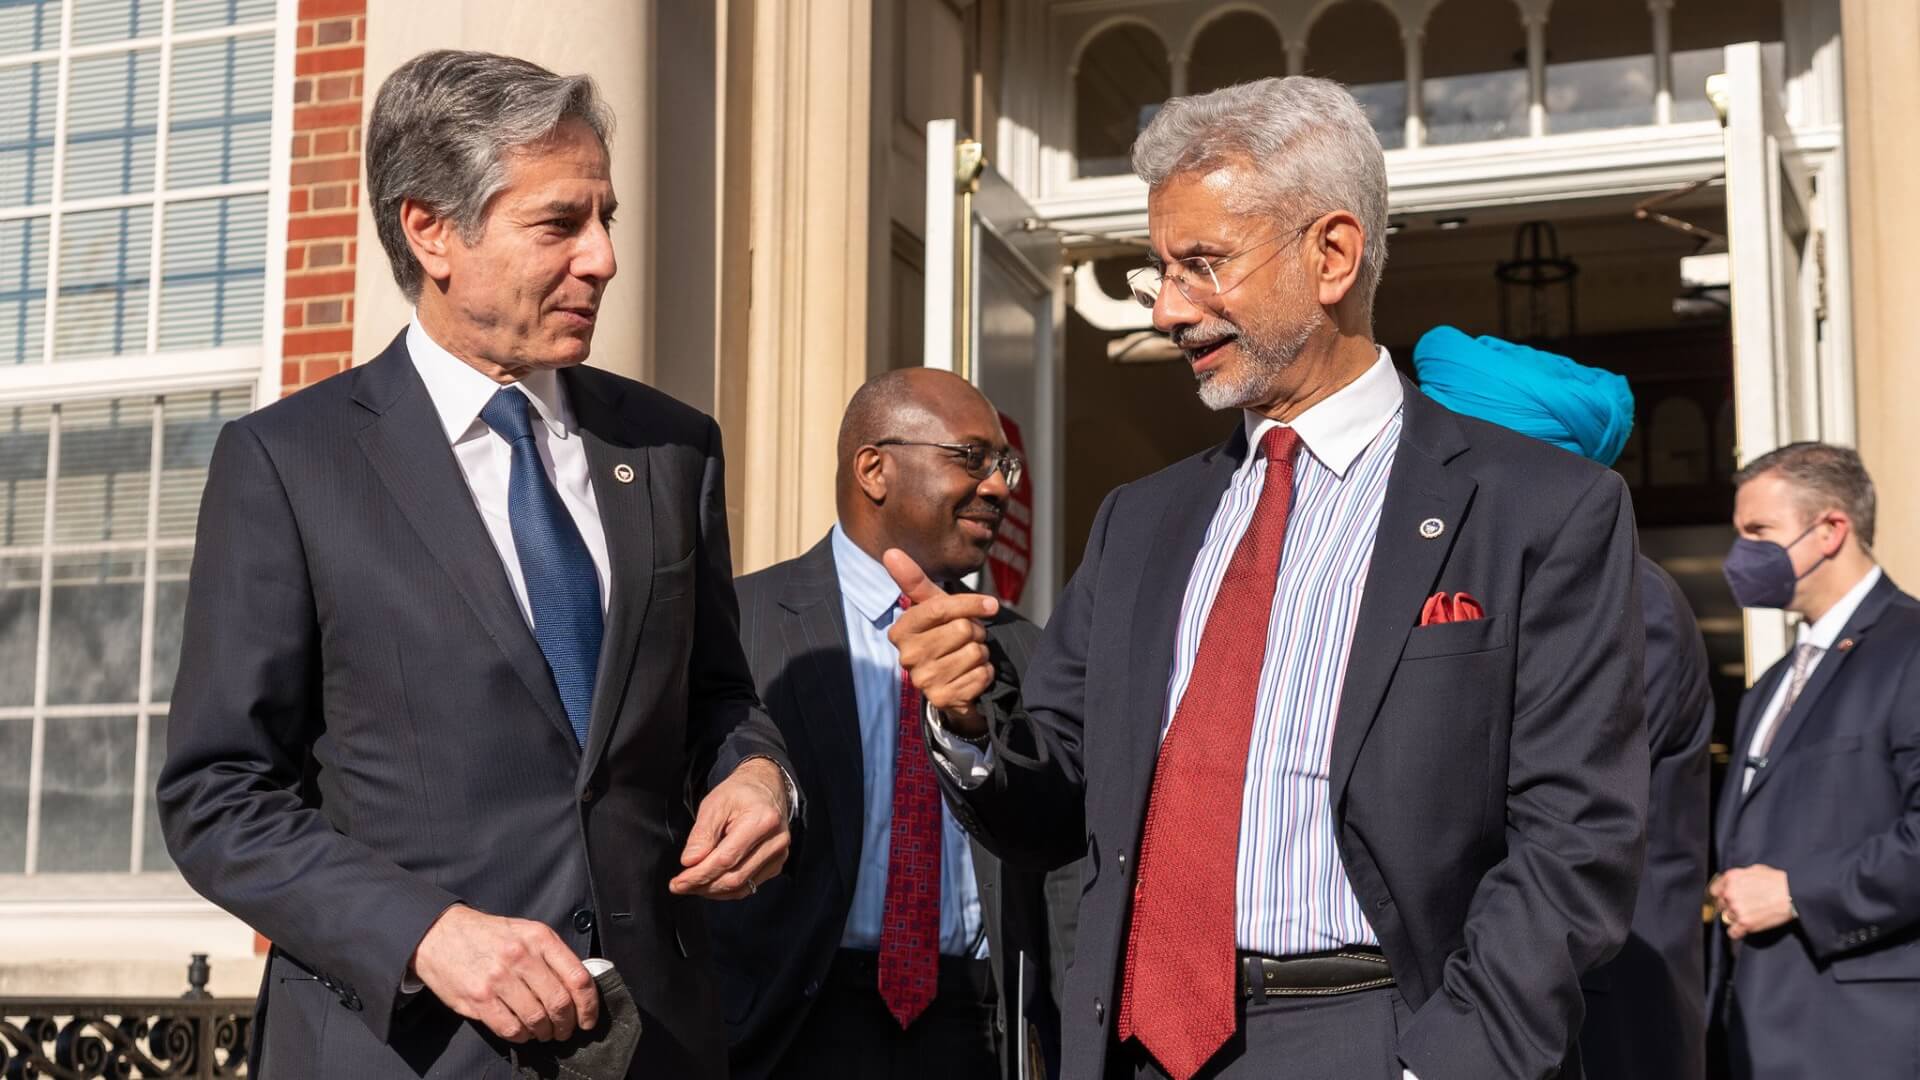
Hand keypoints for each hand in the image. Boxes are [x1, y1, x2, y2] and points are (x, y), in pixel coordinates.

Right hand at [409, 904, 597, 1042]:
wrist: (441, 934)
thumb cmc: (489, 935)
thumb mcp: (526, 931)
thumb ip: (552, 956)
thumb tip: (578, 987)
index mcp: (539, 938)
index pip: (578, 977)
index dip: (589, 1005)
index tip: (588, 1019)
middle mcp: (521, 957)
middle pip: (559, 1002)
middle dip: (566, 1024)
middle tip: (564, 1030)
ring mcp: (498, 979)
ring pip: (536, 1019)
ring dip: (544, 1032)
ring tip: (543, 1032)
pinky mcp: (479, 998)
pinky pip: (510, 1028)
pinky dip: (522, 1036)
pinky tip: (522, 1032)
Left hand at [669, 756, 791, 898]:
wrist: (766, 787)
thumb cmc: (739, 793)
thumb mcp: (714, 804)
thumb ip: (702, 834)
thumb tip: (690, 863)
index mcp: (761, 821)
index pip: (726, 859)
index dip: (699, 875)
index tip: (678, 882)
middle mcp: (776, 841)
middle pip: (734, 877)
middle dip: (702, 885)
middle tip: (679, 886)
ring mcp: (779, 855)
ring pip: (741, 887)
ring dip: (712, 891)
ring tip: (691, 885)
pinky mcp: (776, 864)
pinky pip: (749, 886)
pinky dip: (726, 890)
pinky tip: (710, 883)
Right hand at [882, 549, 999, 736]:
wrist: (954, 684)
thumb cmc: (945, 638)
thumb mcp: (933, 608)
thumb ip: (914, 581)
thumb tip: (890, 551)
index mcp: (901, 631)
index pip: (942, 608)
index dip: (971, 604)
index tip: (991, 604)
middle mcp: (907, 657)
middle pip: (962, 629)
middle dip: (976, 632)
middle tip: (968, 639)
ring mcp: (924, 680)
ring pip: (975, 652)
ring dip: (982, 654)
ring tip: (969, 657)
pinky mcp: (943, 699)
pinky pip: (981, 675)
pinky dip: (985, 674)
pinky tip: (972, 676)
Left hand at [1710, 865, 1794, 938]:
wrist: (1793, 894)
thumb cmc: (1778, 881)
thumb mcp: (1755, 869)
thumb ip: (1739, 876)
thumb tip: (1732, 883)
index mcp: (1730, 878)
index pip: (1715, 891)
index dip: (1722, 896)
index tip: (1727, 900)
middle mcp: (1729, 893)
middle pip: (1721, 906)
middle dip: (1730, 907)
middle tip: (1744, 908)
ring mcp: (1736, 909)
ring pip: (1727, 918)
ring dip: (1735, 919)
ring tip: (1750, 916)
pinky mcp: (1745, 923)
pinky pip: (1733, 933)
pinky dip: (1738, 932)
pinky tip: (1745, 929)